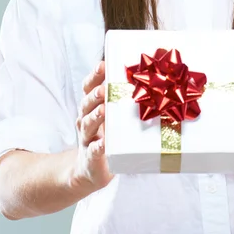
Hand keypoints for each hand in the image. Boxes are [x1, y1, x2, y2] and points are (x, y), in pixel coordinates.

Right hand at [72, 61, 113, 192]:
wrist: (90, 169)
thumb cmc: (108, 135)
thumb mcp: (113, 116)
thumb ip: (122, 100)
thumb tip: (147, 77)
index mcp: (92, 107)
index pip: (88, 88)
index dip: (94, 76)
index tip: (103, 65)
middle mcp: (86, 120)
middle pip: (86, 104)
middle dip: (95, 95)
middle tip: (104, 89)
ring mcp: (87, 138)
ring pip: (87, 124)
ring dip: (95, 116)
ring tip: (103, 110)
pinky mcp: (91, 157)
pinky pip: (93, 151)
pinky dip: (97, 147)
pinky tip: (103, 143)